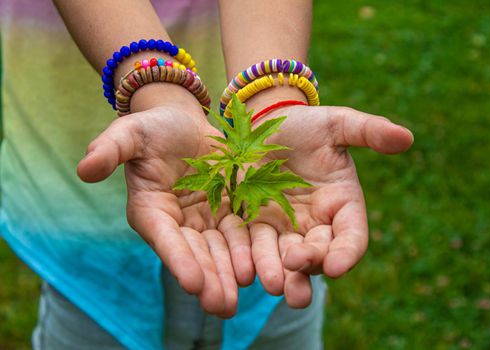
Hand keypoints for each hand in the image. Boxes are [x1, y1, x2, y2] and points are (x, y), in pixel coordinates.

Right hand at [77, 86, 254, 317]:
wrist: (186, 124)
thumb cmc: (154, 128)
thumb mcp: (131, 133)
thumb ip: (110, 149)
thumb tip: (84, 170)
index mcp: (151, 210)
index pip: (165, 238)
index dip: (178, 259)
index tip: (192, 283)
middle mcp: (179, 223)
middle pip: (195, 253)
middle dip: (208, 279)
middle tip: (221, 305)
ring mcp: (206, 220)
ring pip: (220, 251)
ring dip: (229, 276)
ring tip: (239, 300)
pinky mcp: (230, 212)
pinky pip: (241, 234)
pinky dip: (249, 253)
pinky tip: (260, 271)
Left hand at [247, 105, 413, 307]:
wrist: (264, 124)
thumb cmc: (306, 125)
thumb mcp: (336, 123)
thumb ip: (368, 131)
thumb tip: (406, 137)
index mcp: (341, 204)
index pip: (351, 235)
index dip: (347, 252)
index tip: (337, 266)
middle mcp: (315, 224)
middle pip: (318, 254)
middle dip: (310, 264)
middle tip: (297, 266)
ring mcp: (284, 228)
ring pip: (285, 259)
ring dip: (281, 275)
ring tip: (274, 285)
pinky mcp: (254, 225)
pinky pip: (253, 247)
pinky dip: (249, 261)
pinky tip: (243, 272)